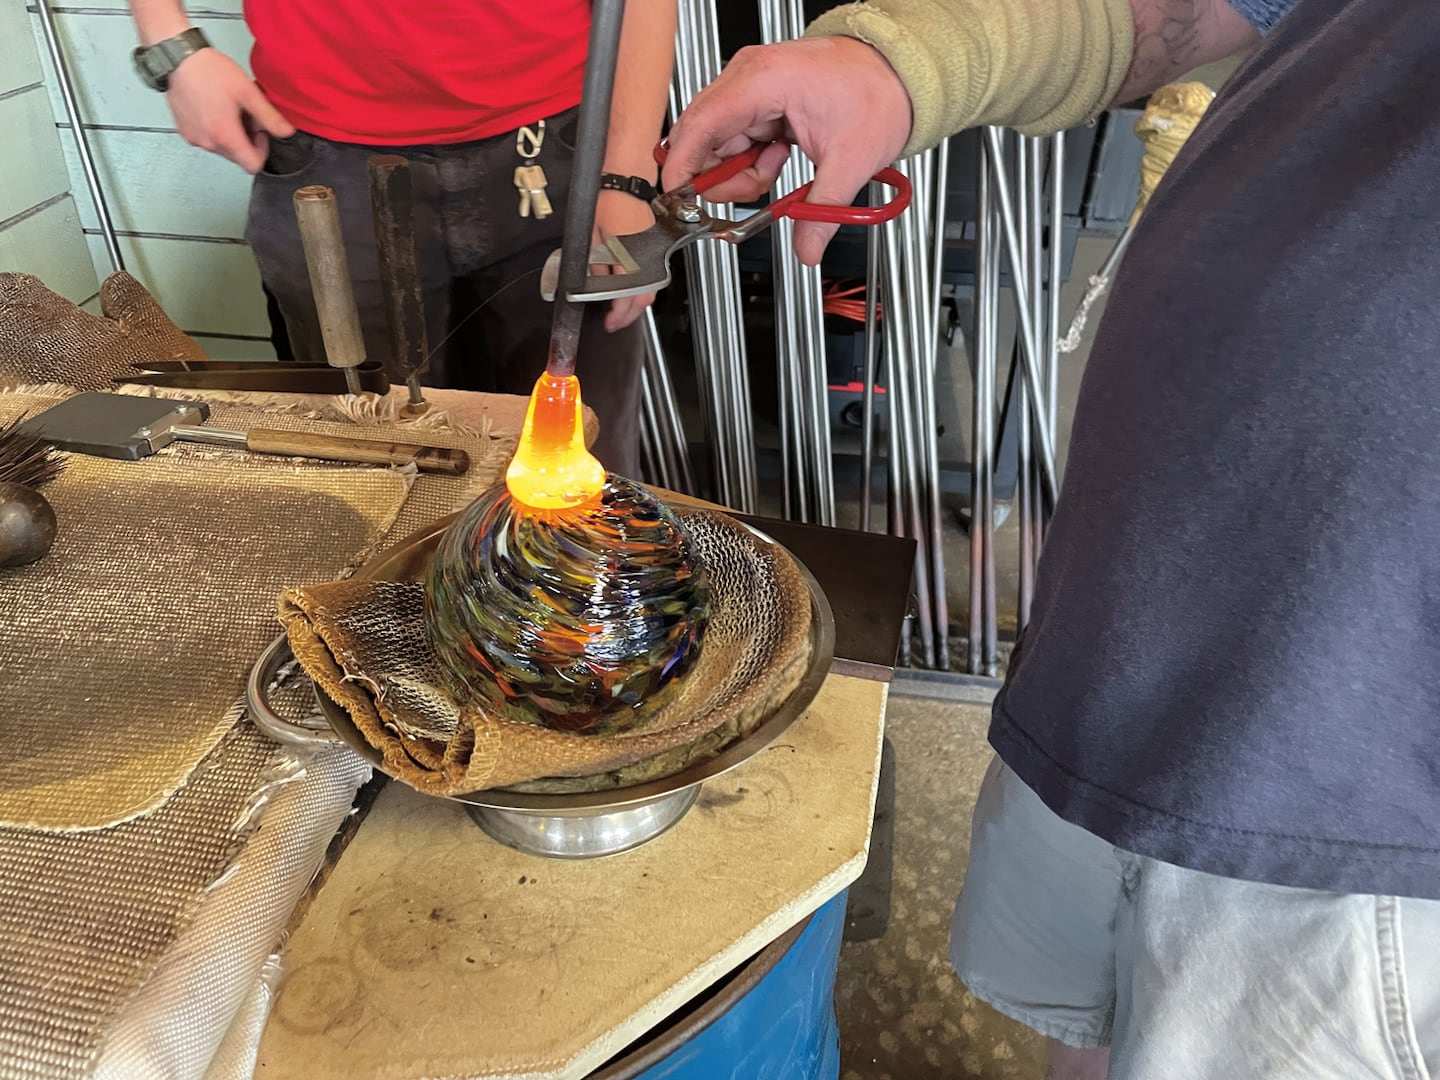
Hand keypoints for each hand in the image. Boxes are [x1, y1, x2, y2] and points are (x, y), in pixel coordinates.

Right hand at [165, 49, 295, 173]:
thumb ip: (270, 116)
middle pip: (237, 157)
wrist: (178, 58)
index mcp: (225, 136)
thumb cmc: (208, 71)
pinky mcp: (185, 131)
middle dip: (247, 140)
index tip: (260, 132)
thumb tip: (286, 131)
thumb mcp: (248, 92)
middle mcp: (208, 142)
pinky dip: (215, 130)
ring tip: (229, 108)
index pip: (252, 166)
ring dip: (231, 134)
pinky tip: (215, 108)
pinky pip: (207, 139)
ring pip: (222, 148)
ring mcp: (194, 138)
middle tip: (245, 114)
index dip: (262, 151)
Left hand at [592, 189, 656, 331]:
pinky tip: (633, 292)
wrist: (626, 181)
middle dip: (629, 315)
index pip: (626, 297)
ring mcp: (654, 253)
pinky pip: (654, 276)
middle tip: (615, 322)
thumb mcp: (593, 237)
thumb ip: (596, 265)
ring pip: (651, 290)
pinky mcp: (656, 248)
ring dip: (637, 305)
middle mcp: (646, 258)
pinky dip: (644, 289)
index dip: (618, 315)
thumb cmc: (609, 200)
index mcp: (628, 257)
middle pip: (643, 299)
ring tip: (623, 311)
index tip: (610, 323)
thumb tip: (596, 285)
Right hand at [662, 37, 911, 265]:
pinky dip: (752, 159)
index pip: (699, 126)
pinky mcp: (758, 98)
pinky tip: (778, 157)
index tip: (680, 201)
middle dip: (722, 178)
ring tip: (777, 167)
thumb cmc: (879, 92)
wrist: (899, 72)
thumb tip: (807, 249)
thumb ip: (822, 212)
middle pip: (702, 138)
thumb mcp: (851, 161)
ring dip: (742, 171)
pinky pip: (736, 139)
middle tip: (754, 193)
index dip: (682, 168)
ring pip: (718, 143)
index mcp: (763, 80)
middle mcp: (748, 76)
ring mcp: (751, 86)